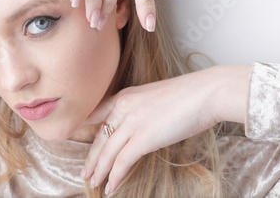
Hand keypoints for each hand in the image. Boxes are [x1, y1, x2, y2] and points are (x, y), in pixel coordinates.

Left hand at [81, 65, 249, 193]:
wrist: (205, 93)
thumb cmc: (187, 95)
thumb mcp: (154, 97)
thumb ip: (140, 110)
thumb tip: (139, 127)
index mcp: (124, 96)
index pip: (96, 112)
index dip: (83, 126)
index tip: (75, 137)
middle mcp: (123, 108)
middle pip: (100, 137)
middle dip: (92, 158)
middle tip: (85, 172)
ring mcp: (132, 123)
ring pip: (108, 152)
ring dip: (99, 171)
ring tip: (94, 183)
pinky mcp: (143, 138)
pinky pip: (122, 161)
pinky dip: (115, 176)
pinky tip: (111, 186)